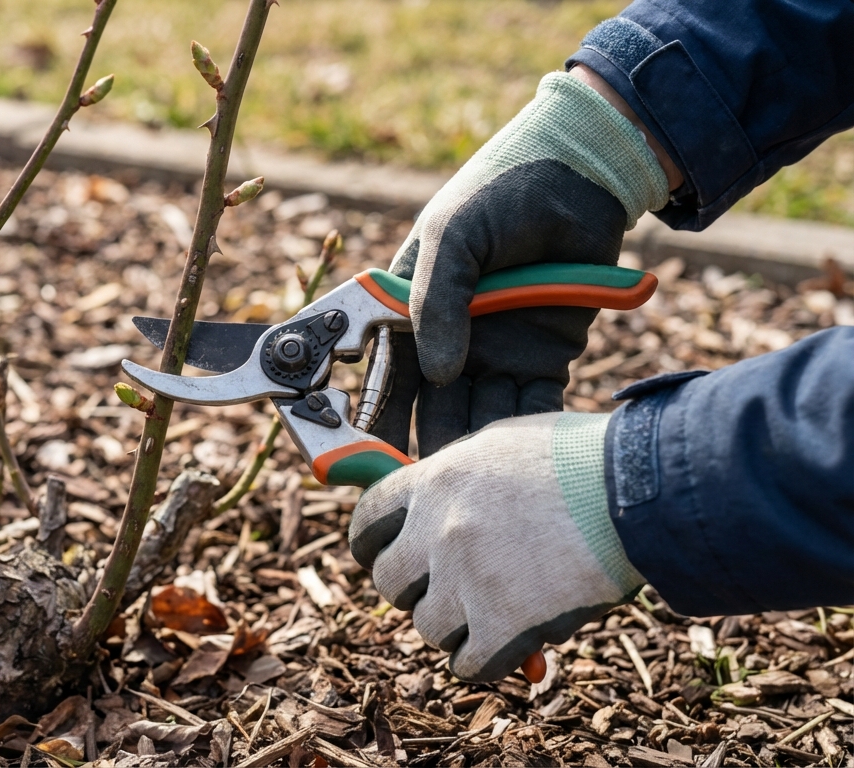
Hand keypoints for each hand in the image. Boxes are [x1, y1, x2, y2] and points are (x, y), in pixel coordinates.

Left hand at [348, 411, 645, 681]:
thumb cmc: (583, 458)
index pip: (366, 523)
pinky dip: (484, 662)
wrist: (641, 488)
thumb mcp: (503, 444)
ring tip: (491, 612)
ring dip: (457, 627)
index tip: (387, 556)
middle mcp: (438, 531)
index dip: (375, 546)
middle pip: (391, 583)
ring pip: (429, 628)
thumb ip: (458, 475)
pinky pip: (469, 664)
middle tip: (448, 589)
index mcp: (433, 481)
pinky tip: (509, 649)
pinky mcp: (504, 624)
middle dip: (417, 590)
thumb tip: (431, 504)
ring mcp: (467, 579)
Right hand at [371, 71, 669, 456]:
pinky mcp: (545, 358)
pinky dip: (527, 434)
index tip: (365, 457)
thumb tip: (437, 372)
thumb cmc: (500, 193)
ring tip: (471, 487)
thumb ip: (436, 301)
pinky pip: (532, 406)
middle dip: (425, 449)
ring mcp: (497, 352)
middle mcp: (449, 340)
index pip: (384, 375)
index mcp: (409, 312)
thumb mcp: (452, 236)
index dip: (372, 417)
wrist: (579, 177)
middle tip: (423, 492)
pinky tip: (520, 463)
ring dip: (476, 451)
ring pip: (479, 416)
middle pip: (430, 408)